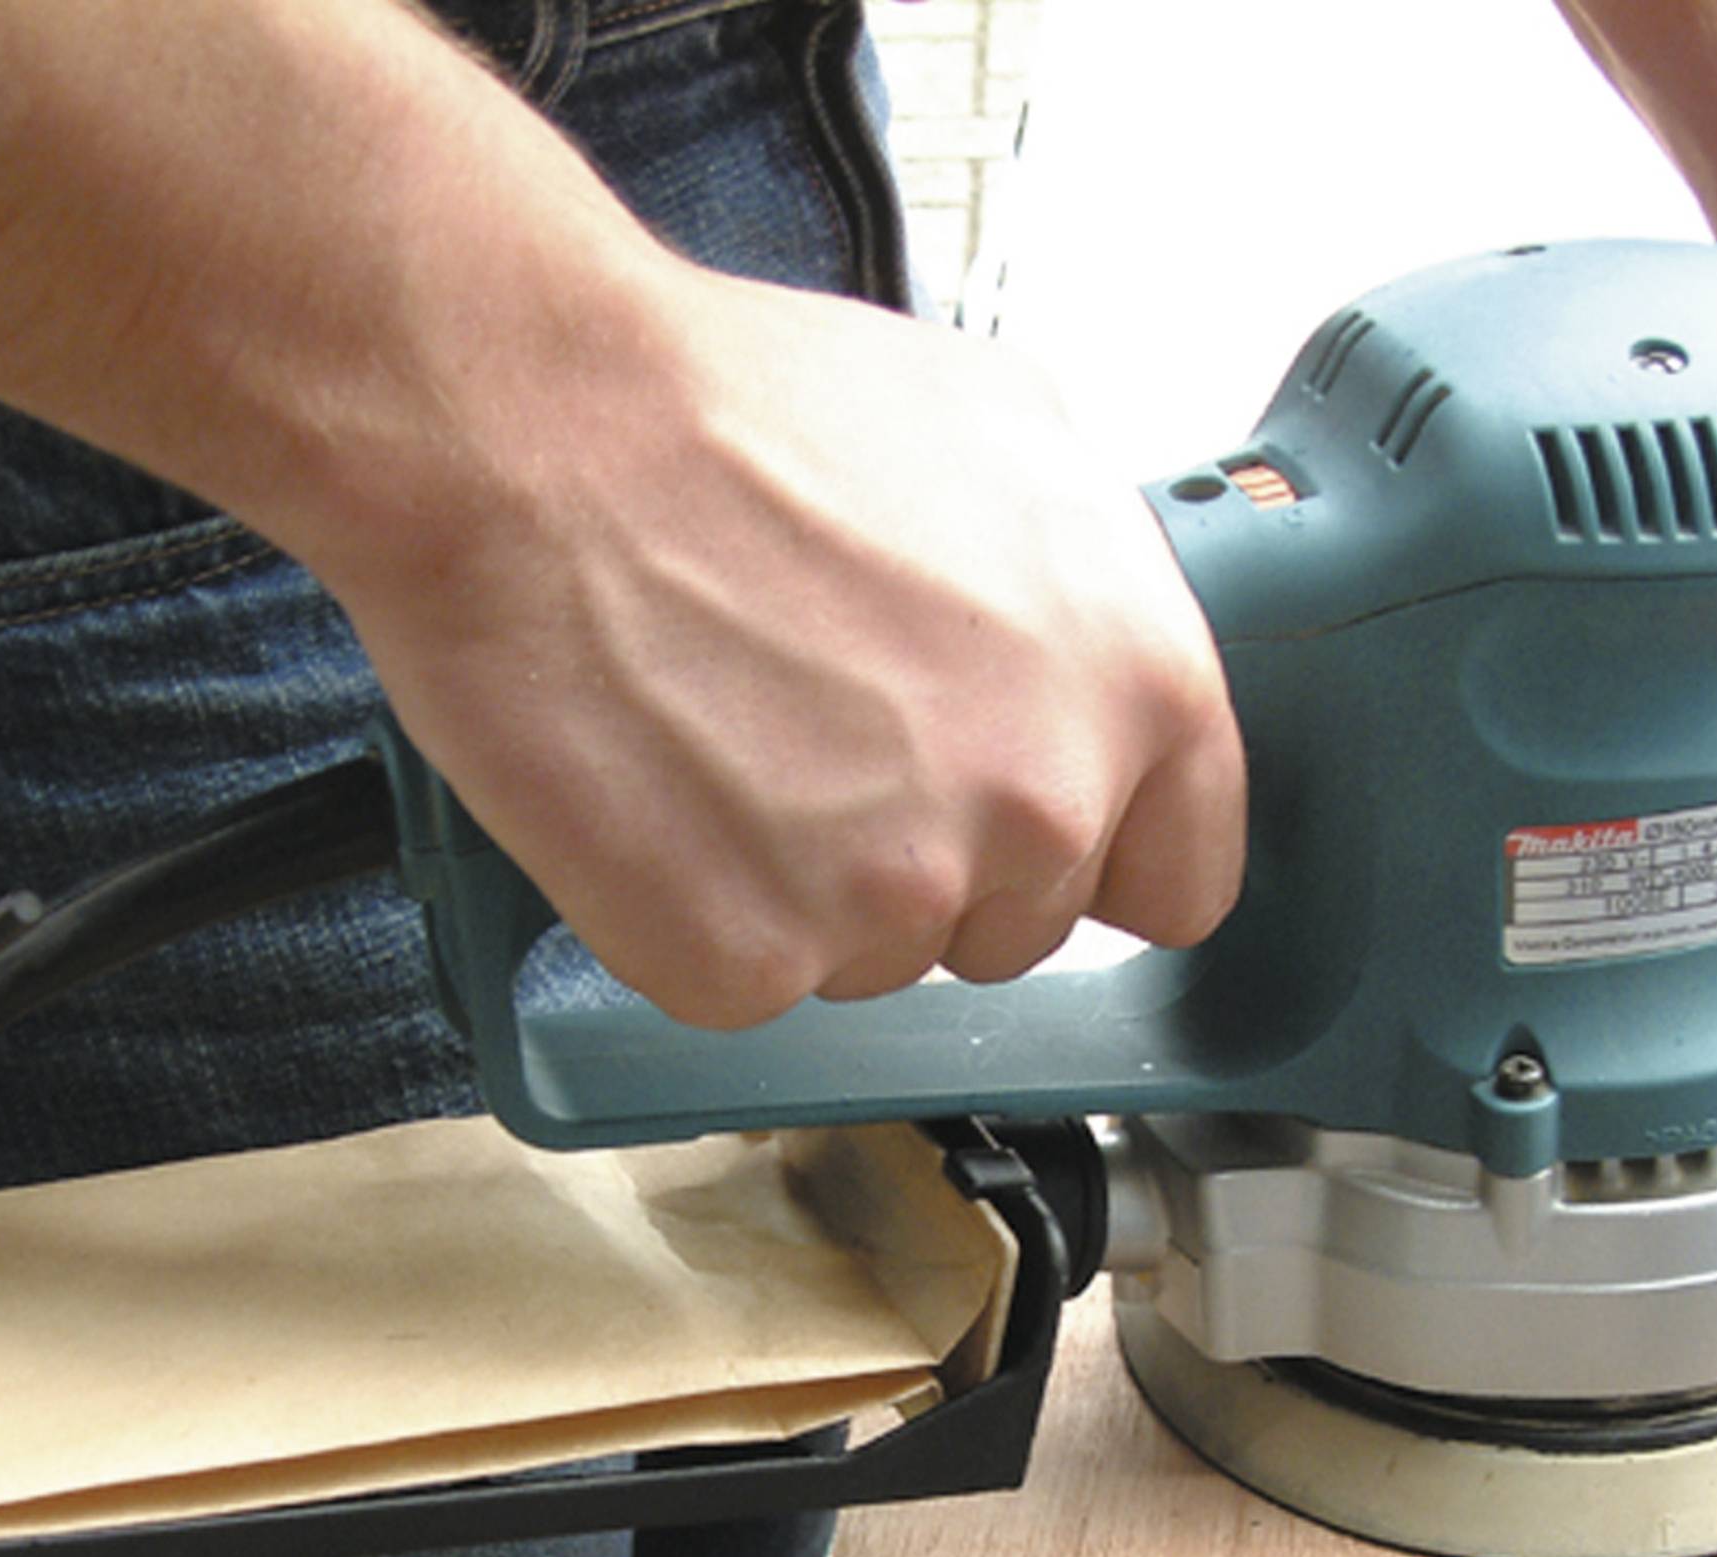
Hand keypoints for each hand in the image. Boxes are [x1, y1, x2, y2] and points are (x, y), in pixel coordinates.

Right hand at [327, 259, 1246, 1030]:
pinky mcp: (746, 963)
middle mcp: (1039, 810)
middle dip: (930, 863)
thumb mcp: (1002, 435)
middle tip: (818, 738)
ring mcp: (891, 901)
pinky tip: (655, 798)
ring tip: (721, 739)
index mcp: (1139, 683)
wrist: (537, 438)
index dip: (1091, 854)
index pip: (1179, 878)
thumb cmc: (739, 412)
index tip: (1018, 831)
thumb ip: (1085, 591)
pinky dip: (690, 917)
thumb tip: (1084, 665)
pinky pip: (742, 984)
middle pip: (1012, 930)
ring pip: (873, 961)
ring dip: (805, 889)